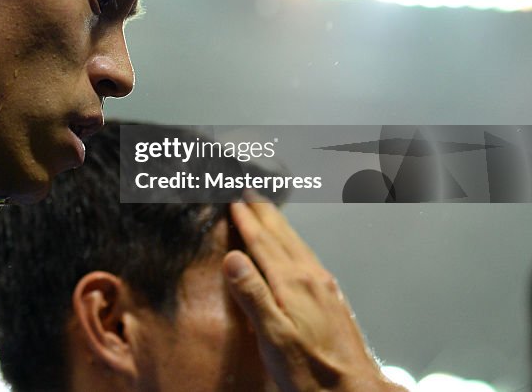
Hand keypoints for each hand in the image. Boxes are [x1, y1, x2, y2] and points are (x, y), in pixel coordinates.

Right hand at [223, 195, 405, 391]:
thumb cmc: (312, 373)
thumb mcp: (273, 337)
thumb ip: (253, 295)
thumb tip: (233, 258)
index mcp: (293, 284)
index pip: (263, 243)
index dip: (246, 221)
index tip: (233, 202)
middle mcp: (312, 279)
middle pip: (283, 236)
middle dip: (264, 212)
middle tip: (249, 192)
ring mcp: (325, 288)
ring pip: (297, 244)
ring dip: (279, 225)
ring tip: (267, 212)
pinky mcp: (332, 299)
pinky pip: (308, 257)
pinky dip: (293, 243)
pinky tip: (294, 249)